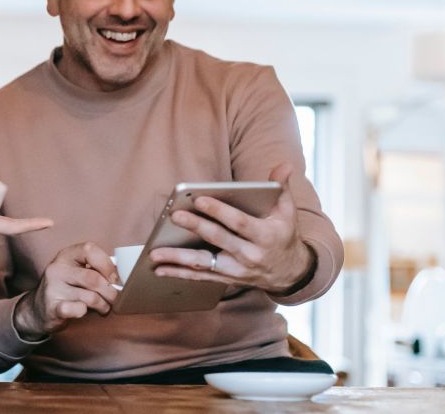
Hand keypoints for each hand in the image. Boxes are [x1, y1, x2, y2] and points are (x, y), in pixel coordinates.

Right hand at [13, 242, 119, 340]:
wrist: (37, 309)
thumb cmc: (65, 289)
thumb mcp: (76, 271)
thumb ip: (95, 269)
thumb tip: (122, 276)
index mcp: (66, 255)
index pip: (89, 249)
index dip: (107, 264)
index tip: (115, 279)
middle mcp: (57, 268)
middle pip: (93, 277)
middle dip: (110, 292)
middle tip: (114, 299)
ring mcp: (53, 288)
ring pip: (90, 296)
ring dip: (103, 305)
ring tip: (103, 308)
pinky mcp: (52, 307)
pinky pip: (76, 309)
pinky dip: (84, 312)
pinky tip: (83, 312)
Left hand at [148, 164, 315, 294]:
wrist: (290, 273)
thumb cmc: (283, 236)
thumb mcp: (287, 213)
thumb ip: (282, 188)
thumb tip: (284, 164)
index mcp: (265, 236)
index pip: (238, 222)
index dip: (219, 211)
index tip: (199, 200)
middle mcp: (250, 255)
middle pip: (218, 239)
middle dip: (195, 227)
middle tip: (174, 216)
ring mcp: (236, 270)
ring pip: (204, 264)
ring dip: (178, 259)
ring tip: (155, 253)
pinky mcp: (226, 279)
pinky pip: (199, 277)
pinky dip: (178, 274)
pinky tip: (159, 270)